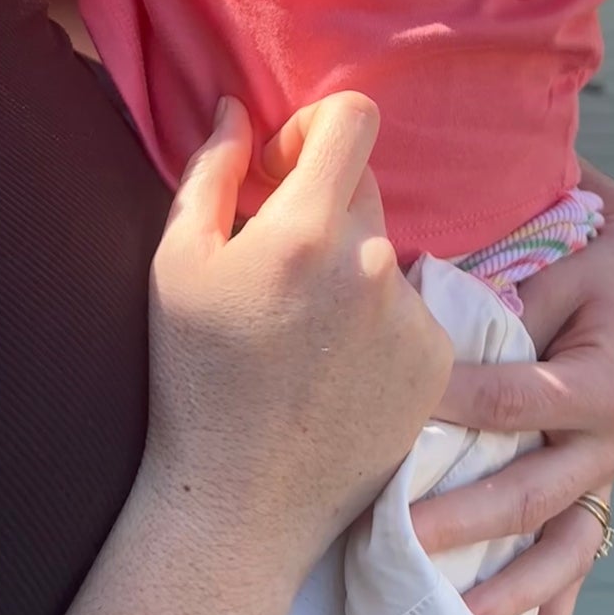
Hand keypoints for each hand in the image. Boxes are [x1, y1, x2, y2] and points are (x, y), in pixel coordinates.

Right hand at [143, 93, 451, 576]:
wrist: (240, 505)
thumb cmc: (194, 378)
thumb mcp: (176, 264)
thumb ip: (210, 171)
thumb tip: (237, 108)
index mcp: (306, 229)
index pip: (354, 116)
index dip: (315, 128)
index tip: (281, 171)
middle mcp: (372, 263)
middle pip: (363, 187)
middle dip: (321, 208)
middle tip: (277, 271)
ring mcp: (411, 315)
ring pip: (383, 252)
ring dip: (349, 270)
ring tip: (303, 337)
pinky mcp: (437, 361)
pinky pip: (409, 308)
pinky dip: (377, 324)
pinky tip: (335, 372)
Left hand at [410, 166, 613, 614]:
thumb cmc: (602, 260)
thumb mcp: (562, 264)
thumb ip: (506, 304)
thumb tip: (425, 330)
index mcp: (608, 384)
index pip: (512, 402)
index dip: (450, 405)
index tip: (391, 409)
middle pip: (531, 495)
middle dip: (461, 522)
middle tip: (396, 540)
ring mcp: (604, 478)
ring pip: (560, 554)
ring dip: (504, 594)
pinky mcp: (593, 494)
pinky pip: (572, 569)